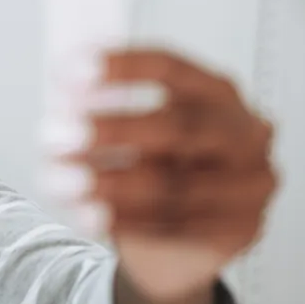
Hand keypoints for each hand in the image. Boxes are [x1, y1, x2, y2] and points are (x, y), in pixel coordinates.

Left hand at [76, 50, 276, 302]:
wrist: (184, 236)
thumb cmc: (156, 161)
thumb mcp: (134, 126)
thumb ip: (105, 105)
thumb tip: (57, 94)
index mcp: (215, 90)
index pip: (170, 68)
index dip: (120, 69)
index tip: (69, 73)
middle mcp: (241, 131)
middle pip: (175, 127)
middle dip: (110, 132)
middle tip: (56, 136)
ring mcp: (249, 182)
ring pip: (173, 185)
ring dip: (108, 183)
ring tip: (62, 181)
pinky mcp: (241, 228)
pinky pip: (176, 227)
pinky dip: (125, 220)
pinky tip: (88, 214)